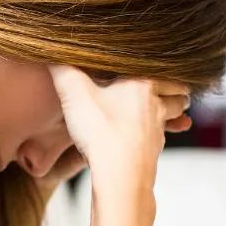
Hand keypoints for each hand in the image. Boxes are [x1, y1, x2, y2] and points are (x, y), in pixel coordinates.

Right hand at [49, 66, 189, 185]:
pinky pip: (162, 136)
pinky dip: (160, 132)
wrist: (120, 175)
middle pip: (177, 90)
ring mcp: (158, 129)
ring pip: (175, 113)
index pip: (162, 67)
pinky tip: (148, 135)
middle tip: (171, 85)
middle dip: (175, 87)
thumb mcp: (74, 94)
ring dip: (174, 110)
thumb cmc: (101, 131)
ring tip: (163, 108)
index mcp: (142, 83)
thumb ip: (62, 70)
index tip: (159, 61)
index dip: (162, 64)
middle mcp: (156, 104)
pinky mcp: (154, 150)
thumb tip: (48, 50)